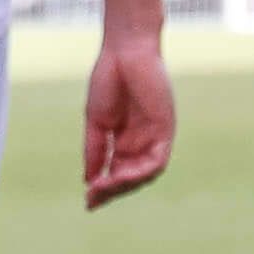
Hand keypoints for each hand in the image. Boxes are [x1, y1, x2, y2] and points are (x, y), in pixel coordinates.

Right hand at [82, 31, 176, 207]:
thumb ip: (94, 150)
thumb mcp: (96, 121)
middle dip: (112, 191)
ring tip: (103, 188)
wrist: (124, 52)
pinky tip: (120, 176)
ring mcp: (155, 137)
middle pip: (131, 177)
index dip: (104, 189)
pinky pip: (157, 161)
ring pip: (145, 174)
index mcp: (125, 140)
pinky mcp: (165, 130)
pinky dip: (140, 172)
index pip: (117, 173)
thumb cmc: (108, 80)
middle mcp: (142, 142)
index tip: (87, 202)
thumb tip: (89, 180)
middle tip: (92, 198)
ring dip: (124, 185)